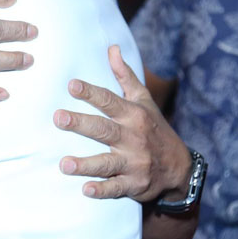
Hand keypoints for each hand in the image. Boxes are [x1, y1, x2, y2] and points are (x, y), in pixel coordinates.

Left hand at [53, 45, 190, 201]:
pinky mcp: (133, 184)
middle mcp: (133, 138)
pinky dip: (102, 190)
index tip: (71, 85)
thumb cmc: (154, 129)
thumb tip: (112, 48)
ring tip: (64, 164)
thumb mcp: (144, 101)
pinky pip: (116, 188)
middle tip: (58, 118)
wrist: (179, 168)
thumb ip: (126, 76)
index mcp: (133, 115)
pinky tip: (86, 190)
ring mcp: (134, 163)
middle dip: (81, 124)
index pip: (110, 101)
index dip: (91, 93)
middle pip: (103, 130)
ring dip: (85, 164)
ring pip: (107, 163)